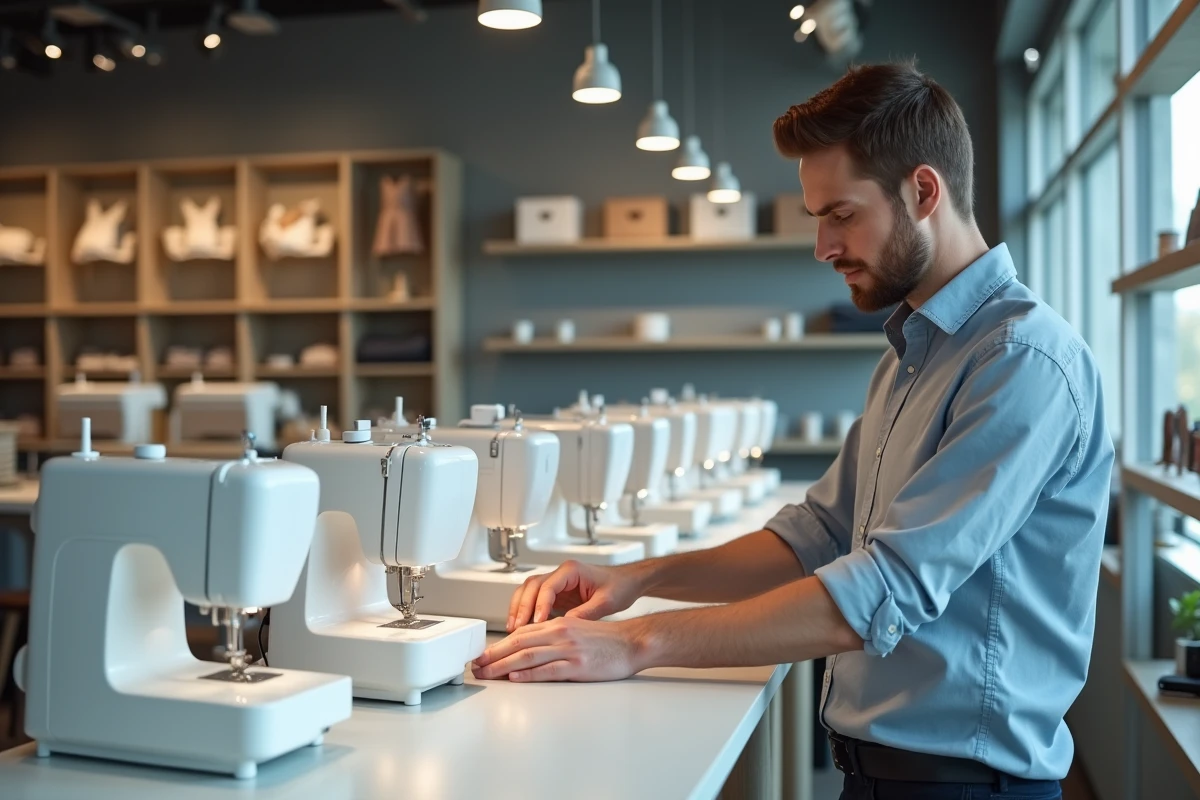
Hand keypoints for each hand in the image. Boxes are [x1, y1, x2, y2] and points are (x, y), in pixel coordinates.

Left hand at [472, 616, 644, 682]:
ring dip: (503, 666)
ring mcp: (568, 650)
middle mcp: (560, 634)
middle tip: (477, 665)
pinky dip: (529, 675)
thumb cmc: (605, 640)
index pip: (521, 633)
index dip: (499, 644)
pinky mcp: (578, 665)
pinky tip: (515, 678)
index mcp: (558, 624)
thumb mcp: (575, 630)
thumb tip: (528, 648)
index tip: (484, 654)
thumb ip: (552, 637)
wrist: (632, 642)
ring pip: (528, 656)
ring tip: (488, 673)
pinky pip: (548, 670)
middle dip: (494, 655)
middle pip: (519, 644)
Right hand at [506, 559, 642, 631]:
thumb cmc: (620, 586)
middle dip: (521, 606)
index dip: (539, 605)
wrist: (627, 582)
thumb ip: (585, 613)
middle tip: (517, 627)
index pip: (548, 586)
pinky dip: (525, 612)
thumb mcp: (605, 602)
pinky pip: (534, 600)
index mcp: (572, 570)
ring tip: (513, 628)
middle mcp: (561, 574)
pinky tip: (521, 627)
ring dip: (519, 608)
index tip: (536, 622)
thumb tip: (565, 627)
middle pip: (531, 586)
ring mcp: (557, 583)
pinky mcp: (557, 594)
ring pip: (528, 591)